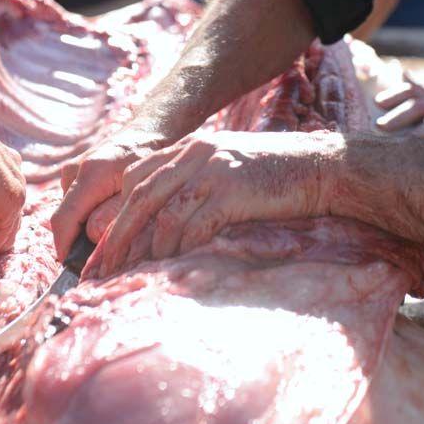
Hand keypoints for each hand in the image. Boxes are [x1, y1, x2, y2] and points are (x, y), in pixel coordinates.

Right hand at [52, 127, 171, 260]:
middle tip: (102, 257)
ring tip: (112, 231)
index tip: (76, 270)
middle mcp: (74, 170)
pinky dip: (87, 214)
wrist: (150, 129)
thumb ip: (116, 213)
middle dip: (77, 241)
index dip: (65, 249)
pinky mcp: (75, 172)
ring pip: (70, 211)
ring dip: (84, 226)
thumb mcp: (143, 188)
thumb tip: (91, 237)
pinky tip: (109, 213)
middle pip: (64, 217)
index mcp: (90, 173)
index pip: (63, 220)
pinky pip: (75, 202)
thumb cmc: (153, 156)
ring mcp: (72, 170)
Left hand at [89, 130, 339, 277]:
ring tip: (136, 276)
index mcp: (188, 148)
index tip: (104, 248)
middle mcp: (194, 154)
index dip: (115, 215)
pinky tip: (174, 266)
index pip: (136, 178)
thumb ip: (194, 183)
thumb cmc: (275, 173)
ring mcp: (213, 171)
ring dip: (146, 250)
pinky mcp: (233, 191)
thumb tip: (164, 225)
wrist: (320, 165)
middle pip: (139, 197)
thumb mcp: (226, 167)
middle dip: (117, 238)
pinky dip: (180, 248)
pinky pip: (194, 224)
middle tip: (103, 271)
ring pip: (162, 214)